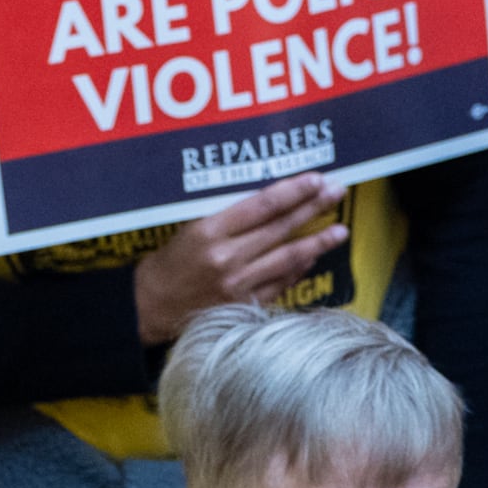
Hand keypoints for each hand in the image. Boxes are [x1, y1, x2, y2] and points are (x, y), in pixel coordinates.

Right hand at [132, 174, 346, 341]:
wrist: (148, 308)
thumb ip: (227, 218)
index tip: (317, 179)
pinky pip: (279, 285)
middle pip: (280, 228)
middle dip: (313, 207)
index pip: (262, 205)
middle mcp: (226, 258)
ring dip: (317, 242)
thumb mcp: (189, 230)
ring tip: (340, 230)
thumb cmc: (167, 264)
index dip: (293, 191)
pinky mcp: (242, 307)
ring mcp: (237, 285)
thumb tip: (271, 204)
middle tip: (337, 192)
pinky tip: (312, 258)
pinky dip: (297, 270)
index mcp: (209, 232)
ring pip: (287, 258)